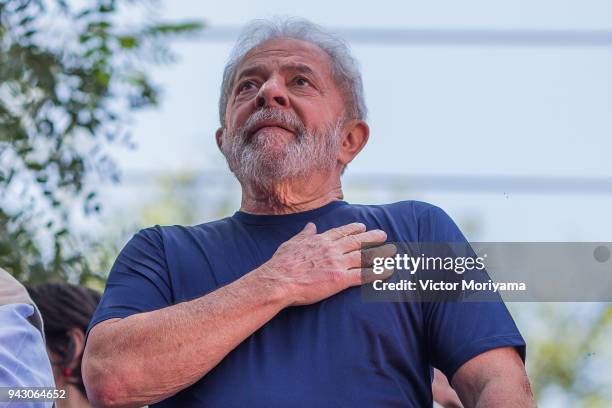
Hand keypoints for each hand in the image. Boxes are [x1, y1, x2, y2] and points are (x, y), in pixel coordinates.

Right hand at [256, 222, 395, 305]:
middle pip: (356, 241)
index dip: (354, 229)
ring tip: (390, 251)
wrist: (279, 281)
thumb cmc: (281, 264)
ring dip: (379, 253)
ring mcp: (337, 263)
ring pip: (363, 256)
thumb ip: (304, 234)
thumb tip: (311, 226)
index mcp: (320, 240)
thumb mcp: (292, 243)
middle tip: (383, 235)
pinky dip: (377, 273)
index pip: (341, 232)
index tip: (362, 226)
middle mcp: (332, 249)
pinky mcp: (340, 279)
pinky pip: (363, 275)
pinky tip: (387, 271)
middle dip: (371, 237)